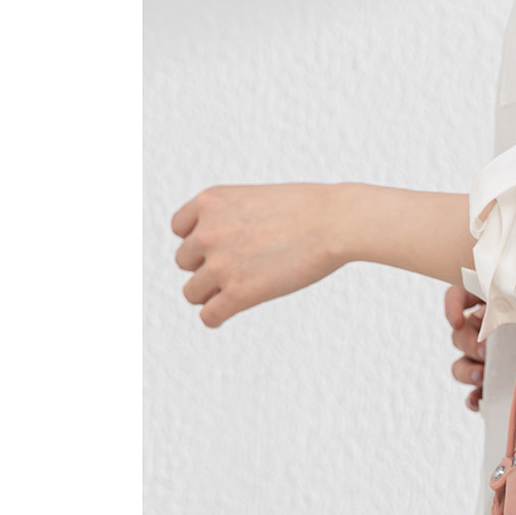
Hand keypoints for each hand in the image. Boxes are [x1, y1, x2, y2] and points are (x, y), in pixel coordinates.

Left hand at [171, 183, 348, 327]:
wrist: (336, 221)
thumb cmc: (309, 209)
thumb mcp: (257, 197)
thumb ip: (230, 218)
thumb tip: (221, 250)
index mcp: (211, 201)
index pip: (179, 228)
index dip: (199, 240)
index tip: (219, 247)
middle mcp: (208, 232)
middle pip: (184, 262)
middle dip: (207, 266)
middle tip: (239, 267)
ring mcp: (221, 264)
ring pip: (192, 292)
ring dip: (210, 294)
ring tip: (236, 290)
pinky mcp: (239, 293)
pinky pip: (209, 315)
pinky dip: (215, 317)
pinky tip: (227, 313)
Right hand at [444, 283, 485, 410]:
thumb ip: (513, 303)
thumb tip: (492, 312)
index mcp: (490, 302)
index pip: (458, 296)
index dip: (452, 306)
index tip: (458, 320)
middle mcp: (482, 330)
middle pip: (459, 334)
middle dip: (468, 344)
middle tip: (484, 351)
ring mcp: (483, 358)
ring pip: (460, 365)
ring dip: (466, 371)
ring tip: (481, 376)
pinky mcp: (490, 383)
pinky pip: (473, 393)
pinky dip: (473, 398)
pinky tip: (477, 400)